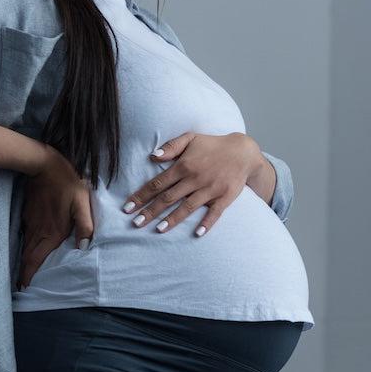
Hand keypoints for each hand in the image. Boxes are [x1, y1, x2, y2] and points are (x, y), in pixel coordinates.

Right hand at [16, 145, 94, 290]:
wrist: (44, 164)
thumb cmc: (68, 183)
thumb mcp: (82, 203)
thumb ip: (85, 226)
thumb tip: (83, 249)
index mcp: (52, 232)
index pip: (36, 259)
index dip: (28, 275)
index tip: (23, 288)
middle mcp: (39, 230)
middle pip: (27, 256)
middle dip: (22, 272)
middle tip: (19, 286)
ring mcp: (31, 221)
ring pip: (25, 246)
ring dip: (23, 260)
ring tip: (24, 270)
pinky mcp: (28, 213)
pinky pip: (26, 233)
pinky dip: (25, 244)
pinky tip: (29, 245)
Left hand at [121, 131, 259, 237]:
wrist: (243, 151)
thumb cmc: (212, 145)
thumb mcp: (190, 138)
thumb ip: (171, 146)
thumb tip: (152, 156)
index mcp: (183, 166)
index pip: (157, 184)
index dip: (141, 196)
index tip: (128, 207)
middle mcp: (195, 179)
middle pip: (168, 198)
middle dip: (150, 211)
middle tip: (135, 223)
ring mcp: (210, 189)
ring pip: (188, 207)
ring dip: (172, 219)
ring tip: (158, 230)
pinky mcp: (225, 197)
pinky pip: (215, 212)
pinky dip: (207, 223)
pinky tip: (197, 233)